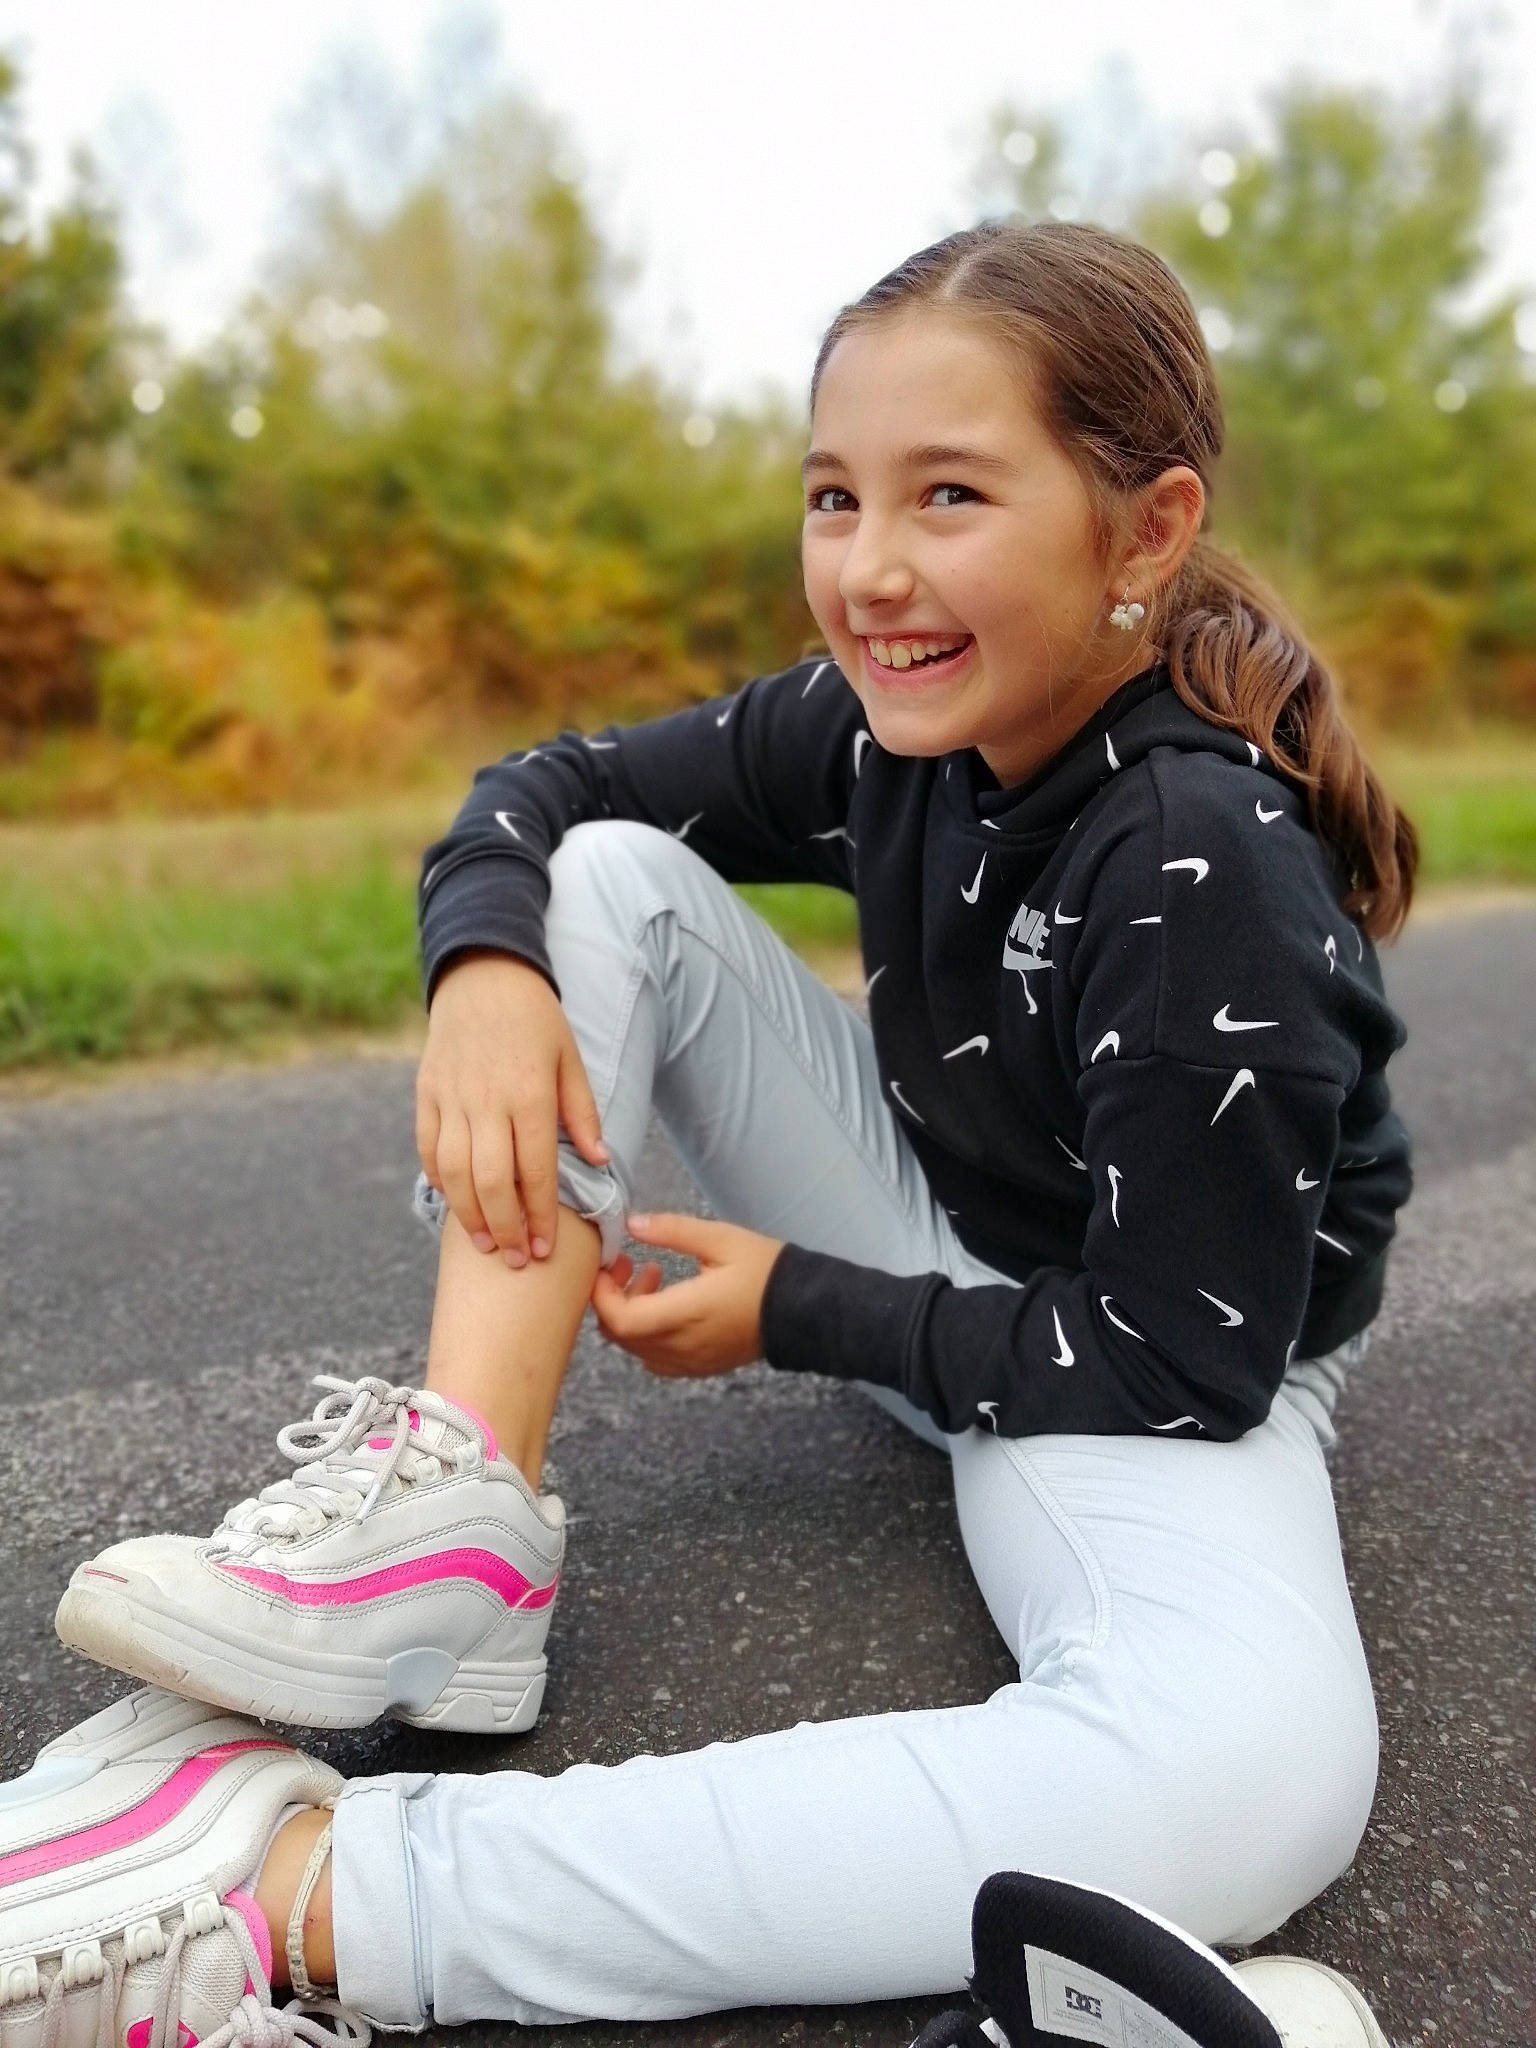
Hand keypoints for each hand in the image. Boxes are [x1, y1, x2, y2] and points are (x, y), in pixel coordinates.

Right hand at [415, 952, 609, 1268]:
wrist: (483, 975)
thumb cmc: (537, 1020)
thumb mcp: (571, 1059)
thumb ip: (582, 1112)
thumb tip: (602, 1162)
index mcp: (530, 1094)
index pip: (535, 1170)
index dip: (539, 1216)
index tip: (546, 1250)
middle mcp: (487, 1100)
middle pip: (491, 1181)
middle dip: (506, 1229)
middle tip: (518, 1262)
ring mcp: (451, 1097)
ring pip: (453, 1172)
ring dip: (469, 1215)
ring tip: (486, 1245)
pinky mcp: (426, 1092)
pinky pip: (428, 1147)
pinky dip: (438, 1180)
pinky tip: (454, 1203)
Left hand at [589, 1212, 784, 1376]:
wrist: (803, 1310)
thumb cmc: (765, 1271)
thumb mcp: (721, 1239)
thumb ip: (673, 1230)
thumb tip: (632, 1223)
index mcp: (685, 1313)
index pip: (620, 1320)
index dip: (601, 1294)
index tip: (608, 1264)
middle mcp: (682, 1345)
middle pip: (619, 1336)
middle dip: (611, 1299)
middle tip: (627, 1264)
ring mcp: (689, 1362)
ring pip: (634, 1348)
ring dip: (630, 1314)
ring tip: (651, 1277)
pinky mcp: (699, 1367)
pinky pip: (655, 1358)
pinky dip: (646, 1334)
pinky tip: (666, 1306)